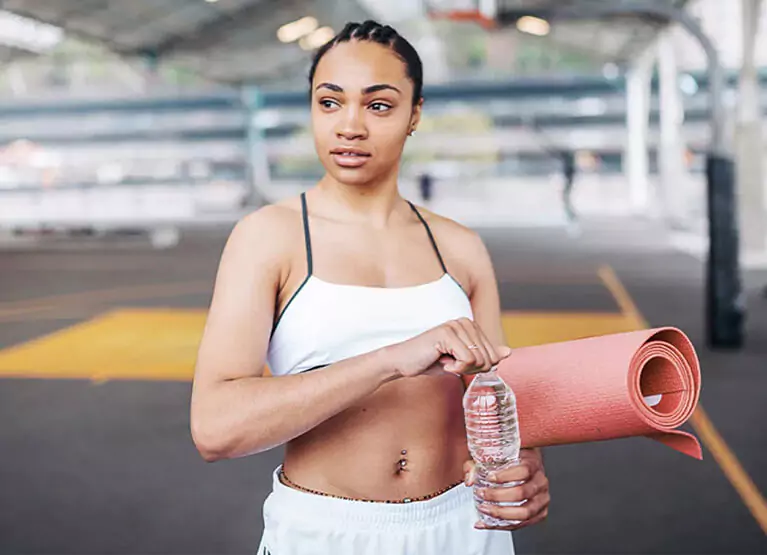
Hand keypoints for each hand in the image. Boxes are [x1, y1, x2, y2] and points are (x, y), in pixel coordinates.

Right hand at [383, 318, 511, 378]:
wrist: (403, 362)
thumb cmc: (430, 361)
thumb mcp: (462, 362)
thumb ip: (485, 356)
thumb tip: (508, 352)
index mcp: (471, 326)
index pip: (494, 355)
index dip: (478, 369)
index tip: (458, 364)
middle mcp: (465, 322)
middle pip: (489, 358)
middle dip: (472, 370)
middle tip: (451, 365)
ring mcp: (456, 326)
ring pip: (479, 360)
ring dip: (462, 369)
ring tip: (445, 362)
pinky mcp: (447, 333)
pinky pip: (467, 360)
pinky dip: (455, 368)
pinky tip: (441, 362)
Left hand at [464, 448, 549, 530]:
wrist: (524, 466)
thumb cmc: (509, 460)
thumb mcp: (493, 456)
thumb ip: (477, 465)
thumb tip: (470, 480)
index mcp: (533, 463)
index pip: (523, 471)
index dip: (505, 476)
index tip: (489, 477)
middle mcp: (540, 481)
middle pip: (522, 492)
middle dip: (498, 496)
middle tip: (482, 494)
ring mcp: (542, 498)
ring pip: (525, 512)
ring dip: (501, 513)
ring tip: (484, 509)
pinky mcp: (540, 513)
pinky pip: (523, 523)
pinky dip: (503, 526)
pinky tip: (487, 523)